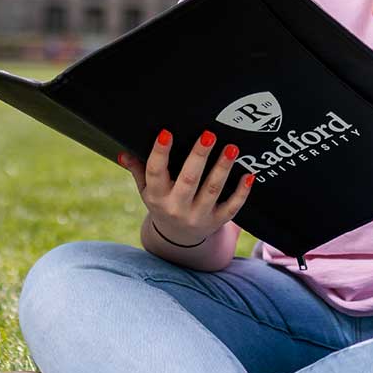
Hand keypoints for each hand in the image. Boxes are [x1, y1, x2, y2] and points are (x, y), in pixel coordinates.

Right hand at [118, 128, 254, 245]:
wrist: (178, 239)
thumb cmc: (162, 203)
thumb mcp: (146, 190)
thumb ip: (138, 170)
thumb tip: (123, 152)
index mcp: (157, 196)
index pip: (155, 173)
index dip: (160, 153)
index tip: (166, 133)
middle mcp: (176, 208)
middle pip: (188, 180)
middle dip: (199, 157)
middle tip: (209, 134)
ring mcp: (198, 216)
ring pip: (212, 190)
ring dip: (222, 168)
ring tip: (232, 148)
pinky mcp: (217, 222)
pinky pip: (231, 208)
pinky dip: (241, 192)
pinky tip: (249, 175)